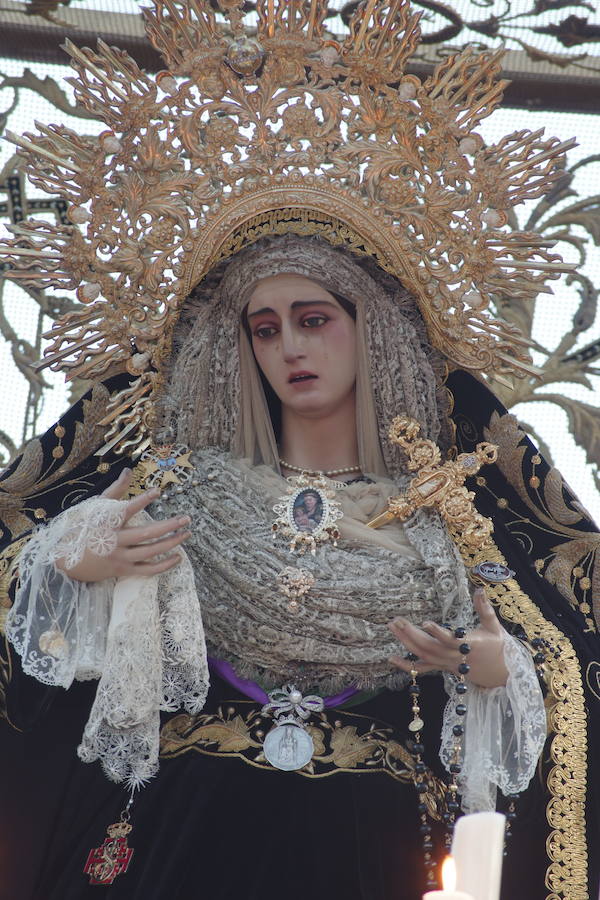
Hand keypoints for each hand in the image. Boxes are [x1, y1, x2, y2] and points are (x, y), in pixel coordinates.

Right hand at [56, 469, 191, 582]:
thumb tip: (129, 471)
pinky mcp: (122, 571)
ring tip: (187, 533)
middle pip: (146, 534)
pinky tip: (178, 557)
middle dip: (169, 526)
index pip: (126, 510)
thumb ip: (115, 491)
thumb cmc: (81, 530)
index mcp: (106, 523)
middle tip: (187, 518)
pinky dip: (164, 565)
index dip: (142, 500)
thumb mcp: (94, 509)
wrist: (64, 561)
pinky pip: (147, 570)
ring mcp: (119, 558)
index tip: (158, 491)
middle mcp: (114, 541)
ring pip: (150, 552)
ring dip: (171, 543)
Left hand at [388, 588, 508, 687]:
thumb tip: (479, 589)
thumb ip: (485, 609)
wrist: (500, 673)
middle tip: (397, 620)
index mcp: (470, 645)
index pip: (451, 640)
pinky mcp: (442, 668)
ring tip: (392, 627)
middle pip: (431, 647)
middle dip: (412, 634)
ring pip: (424, 655)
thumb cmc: (497, 647)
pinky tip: (391, 658)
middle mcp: (455, 656)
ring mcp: (447, 664)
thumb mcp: (494, 626)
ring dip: (406, 642)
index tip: (425, 622)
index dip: (438, 633)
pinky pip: (422, 668)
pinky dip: (406, 665)